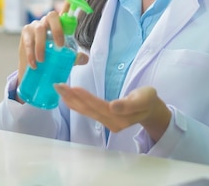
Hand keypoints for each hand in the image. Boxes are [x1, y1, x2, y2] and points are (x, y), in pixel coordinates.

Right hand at [16, 0, 88, 103]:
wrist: (35, 66)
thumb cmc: (52, 57)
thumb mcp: (65, 58)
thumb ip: (75, 57)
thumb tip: (84, 58)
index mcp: (60, 24)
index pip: (67, 7)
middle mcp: (48, 21)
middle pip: (52, 16)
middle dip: (57, 29)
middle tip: (60, 46)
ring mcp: (36, 25)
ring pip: (40, 29)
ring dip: (41, 46)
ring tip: (43, 61)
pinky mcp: (25, 33)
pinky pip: (28, 40)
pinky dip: (32, 53)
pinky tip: (34, 64)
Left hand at [54, 85, 171, 142]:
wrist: (150, 109)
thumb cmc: (148, 100)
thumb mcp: (144, 98)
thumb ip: (130, 104)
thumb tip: (113, 106)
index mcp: (121, 117)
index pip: (100, 106)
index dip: (86, 98)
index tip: (73, 88)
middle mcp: (111, 123)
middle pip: (89, 109)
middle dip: (73, 97)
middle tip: (58, 86)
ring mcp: (107, 123)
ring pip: (86, 111)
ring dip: (71, 100)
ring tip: (59, 90)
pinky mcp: (104, 119)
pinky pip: (87, 112)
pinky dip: (76, 105)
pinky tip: (67, 99)